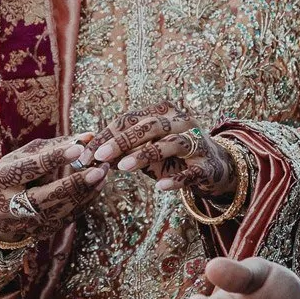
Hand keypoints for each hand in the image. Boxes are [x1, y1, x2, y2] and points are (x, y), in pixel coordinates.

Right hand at [0, 137, 107, 245]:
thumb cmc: (11, 175)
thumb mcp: (22, 157)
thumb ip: (53, 146)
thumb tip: (87, 137)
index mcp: (0, 179)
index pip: (29, 168)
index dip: (54, 158)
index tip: (78, 148)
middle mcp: (10, 205)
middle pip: (46, 195)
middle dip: (75, 183)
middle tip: (98, 168)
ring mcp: (26, 222)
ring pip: (62, 208)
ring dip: (86, 190)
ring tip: (103, 172)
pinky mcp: (41, 232)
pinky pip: (69, 216)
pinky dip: (85, 200)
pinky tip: (97, 186)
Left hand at [72, 104, 234, 196]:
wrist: (214, 167)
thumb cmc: (172, 155)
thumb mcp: (145, 149)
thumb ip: (121, 149)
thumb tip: (88, 154)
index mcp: (162, 112)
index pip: (129, 119)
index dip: (105, 136)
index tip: (85, 154)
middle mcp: (181, 122)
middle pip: (149, 126)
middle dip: (122, 140)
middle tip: (100, 156)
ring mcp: (196, 143)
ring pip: (170, 144)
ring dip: (145, 154)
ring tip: (124, 167)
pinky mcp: (207, 165)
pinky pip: (191, 172)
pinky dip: (177, 179)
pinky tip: (160, 186)